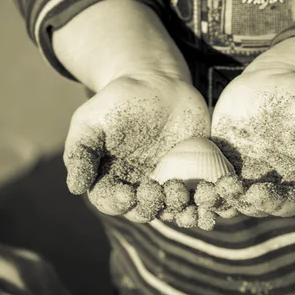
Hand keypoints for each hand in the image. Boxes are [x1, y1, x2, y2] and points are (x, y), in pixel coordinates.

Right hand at [64, 72, 210, 222]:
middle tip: (165, 192)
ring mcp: (169, 185)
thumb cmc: (118, 101)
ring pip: (177, 208)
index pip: (112, 202)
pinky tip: (220, 194)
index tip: (129, 194)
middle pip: (146, 209)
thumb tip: (75, 188)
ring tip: (192, 200)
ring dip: (186, 210)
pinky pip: (203, 193)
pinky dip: (212, 198)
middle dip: (154, 205)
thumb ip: (81, 151)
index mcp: (112, 182)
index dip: (119, 202)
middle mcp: (140, 189)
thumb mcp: (91, 119)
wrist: (157, 84)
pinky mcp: (195, 176)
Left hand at [211, 36, 294, 216]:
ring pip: (224, 196)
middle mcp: (266, 185)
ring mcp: (240, 175)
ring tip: (198, 193)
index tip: (257, 194)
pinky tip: (180, 179)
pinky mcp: (219, 160)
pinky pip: (206, 175)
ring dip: (211, 199)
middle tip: (222, 194)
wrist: (274, 80)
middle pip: (250, 204)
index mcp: (294, 183)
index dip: (272, 203)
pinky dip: (194, 181)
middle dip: (236, 202)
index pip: (285, 203)